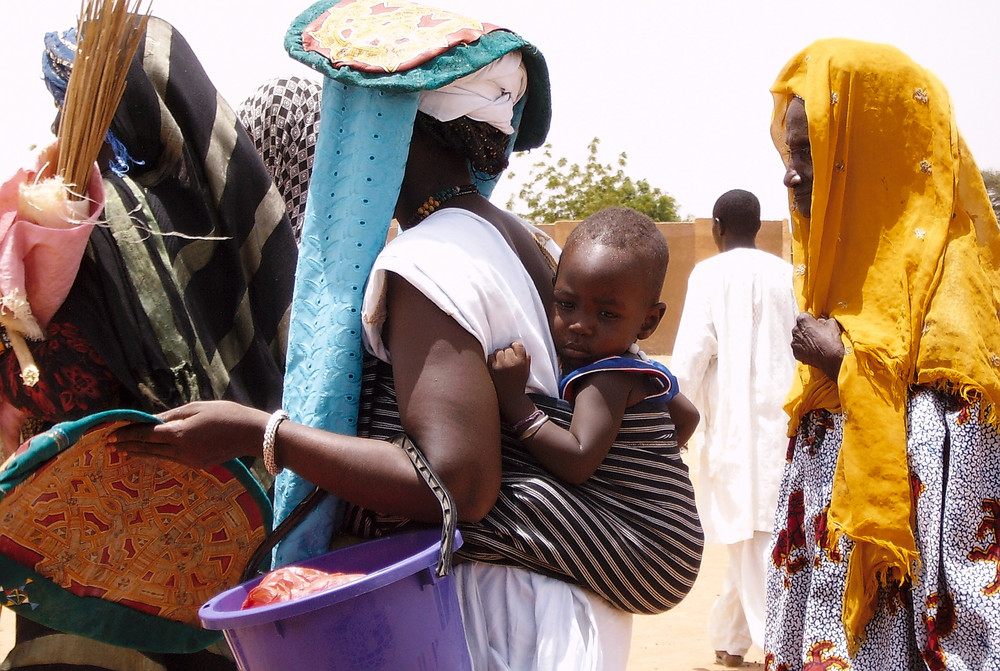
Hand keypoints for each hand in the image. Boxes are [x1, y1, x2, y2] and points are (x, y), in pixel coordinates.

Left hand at [109, 400, 267, 468]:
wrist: (251, 434)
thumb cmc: (226, 414)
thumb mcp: (196, 407)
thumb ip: (171, 415)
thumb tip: (150, 420)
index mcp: (179, 433)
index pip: (145, 434)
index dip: (127, 433)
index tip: (111, 433)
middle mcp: (180, 450)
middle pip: (147, 448)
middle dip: (128, 445)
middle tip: (109, 444)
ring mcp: (188, 460)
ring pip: (157, 456)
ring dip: (140, 452)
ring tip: (124, 450)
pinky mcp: (197, 464)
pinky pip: (171, 459)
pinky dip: (157, 454)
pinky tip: (150, 452)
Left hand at [487, 342, 530, 405]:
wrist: (510, 398)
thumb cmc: (519, 384)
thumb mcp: (526, 371)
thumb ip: (525, 358)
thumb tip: (518, 346)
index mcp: (521, 362)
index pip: (517, 346)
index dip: (515, 348)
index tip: (514, 351)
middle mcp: (510, 362)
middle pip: (507, 348)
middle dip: (507, 353)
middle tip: (508, 360)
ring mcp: (499, 365)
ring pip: (498, 351)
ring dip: (499, 355)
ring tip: (501, 363)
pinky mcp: (491, 368)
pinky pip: (490, 356)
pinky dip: (492, 360)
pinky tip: (495, 366)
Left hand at [791, 312, 844, 381]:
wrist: (831, 361)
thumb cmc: (832, 342)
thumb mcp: (832, 324)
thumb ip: (824, 319)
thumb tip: (821, 320)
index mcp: (803, 320)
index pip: (806, 315)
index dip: (813, 319)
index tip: (818, 324)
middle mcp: (795, 330)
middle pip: (801, 327)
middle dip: (808, 329)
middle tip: (818, 334)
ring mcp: (794, 342)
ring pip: (799, 337)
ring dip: (805, 339)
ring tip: (816, 344)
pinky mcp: (795, 353)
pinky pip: (799, 348)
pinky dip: (804, 348)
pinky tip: (813, 351)